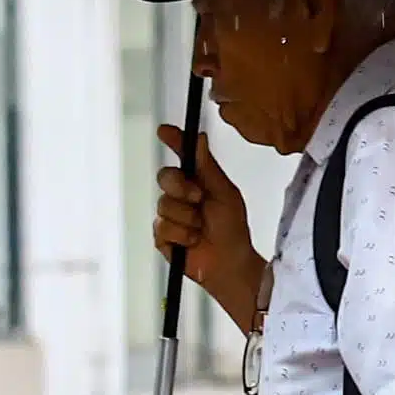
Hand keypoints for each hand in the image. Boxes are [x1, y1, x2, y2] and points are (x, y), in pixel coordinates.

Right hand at [154, 124, 266, 329]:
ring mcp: (169, 215)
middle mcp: (179, 195)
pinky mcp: (162, 236)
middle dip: (181, 187)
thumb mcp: (225, 194)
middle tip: (198, 198)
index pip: (181, 156)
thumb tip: (199, 137)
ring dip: (188, 218)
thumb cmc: (232, 229)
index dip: (172, 141)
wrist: (230, 263)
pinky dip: (182, 235)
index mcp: (197, 181)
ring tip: (201, 229)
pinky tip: (193, 242)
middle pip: (165, 177)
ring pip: (165, 204)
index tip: (164, 131)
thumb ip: (208, 167)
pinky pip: (163, 227)